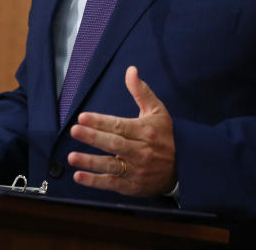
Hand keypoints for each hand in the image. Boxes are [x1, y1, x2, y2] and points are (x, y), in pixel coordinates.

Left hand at [68, 66, 176, 196]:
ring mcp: (136, 170)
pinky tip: (79, 176)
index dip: (100, 121)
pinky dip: (95, 181)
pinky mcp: (132, 186)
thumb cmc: (165, 135)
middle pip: (114, 143)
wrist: (183, 167)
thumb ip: (141, 91)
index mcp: (146, 131)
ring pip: (111, 165)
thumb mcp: (158, 111)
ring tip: (72, 156)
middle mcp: (141, 151)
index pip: (120, 125)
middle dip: (93, 137)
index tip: (83, 117)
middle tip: (74, 130)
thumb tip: (131, 70)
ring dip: (90, 161)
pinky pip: (111, 183)